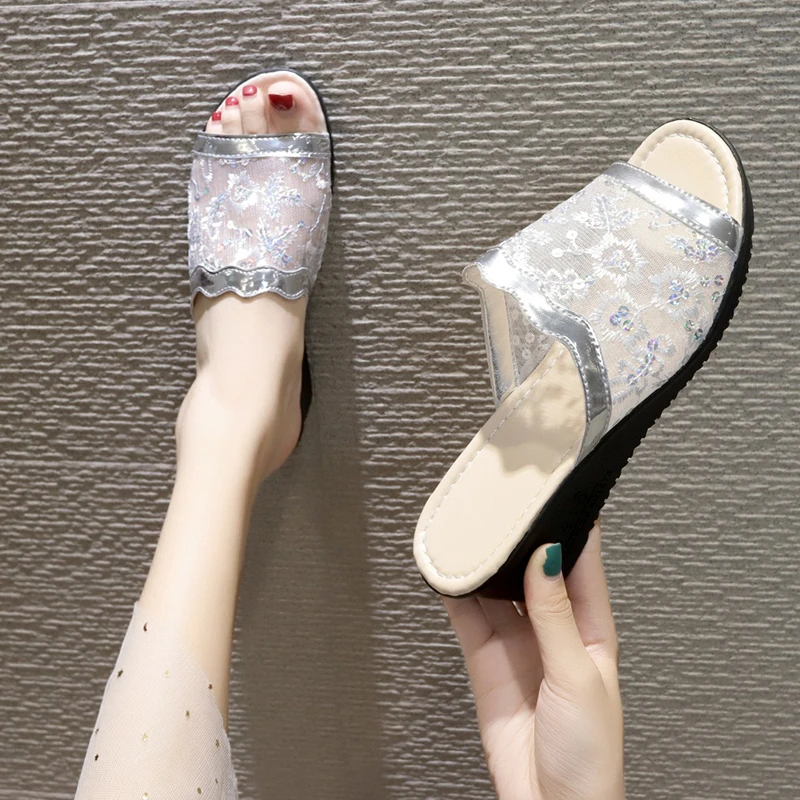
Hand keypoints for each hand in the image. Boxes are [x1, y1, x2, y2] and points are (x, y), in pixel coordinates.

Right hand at [445, 522, 623, 799]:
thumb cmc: (589, 755)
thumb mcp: (578, 675)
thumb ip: (556, 615)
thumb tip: (547, 558)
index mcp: (592, 629)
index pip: (584, 562)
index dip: (572, 526)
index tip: (556, 491)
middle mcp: (554, 630)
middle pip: (534, 569)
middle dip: (520, 540)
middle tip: (502, 508)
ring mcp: (518, 644)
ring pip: (498, 588)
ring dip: (486, 564)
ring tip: (471, 534)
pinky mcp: (486, 661)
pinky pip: (468, 617)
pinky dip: (457, 594)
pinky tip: (450, 574)